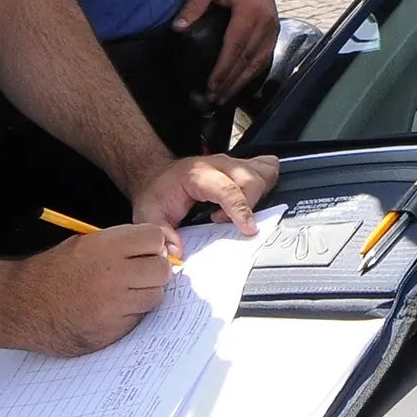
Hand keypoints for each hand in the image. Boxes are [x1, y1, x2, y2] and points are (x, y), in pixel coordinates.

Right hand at [2, 223, 185, 355]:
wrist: (22, 306)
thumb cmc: (51, 272)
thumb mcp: (82, 243)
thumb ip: (118, 243)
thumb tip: (155, 247)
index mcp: (105, 247)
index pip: (156, 238)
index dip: (152, 244)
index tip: (146, 250)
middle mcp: (113, 275)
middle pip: (162, 269)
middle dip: (154, 270)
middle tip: (139, 274)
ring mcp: (114, 305)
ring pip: (155, 296)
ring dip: (145, 294)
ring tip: (123, 293)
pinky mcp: (112, 330)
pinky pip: (138, 319)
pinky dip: (130, 314)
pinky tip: (111, 310)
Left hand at [132, 153, 280, 236]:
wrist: (157, 174)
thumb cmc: (157, 193)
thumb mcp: (149, 214)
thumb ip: (163, 234)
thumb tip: (176, 253)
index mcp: (198, 174)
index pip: (227, 189)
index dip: (241, 210)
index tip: (249, 229)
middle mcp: (219, 164)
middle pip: (252, 180)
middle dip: (249, 207)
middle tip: (225, 222)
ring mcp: (232, 163)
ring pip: (264, 172)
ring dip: (260, 195)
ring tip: (238, 211)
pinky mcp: (240, 166)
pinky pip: (266, 169)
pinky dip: (266, 185)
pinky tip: (252, 200)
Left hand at [172, 0, 279, 102]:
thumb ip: (193, 5)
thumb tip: (178, 29)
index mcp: (250, 11)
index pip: (236, 46)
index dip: (223, 69)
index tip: (211, 85)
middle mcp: (265, 22)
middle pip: (247, 59)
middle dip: (230, 82)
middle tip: (214, 98)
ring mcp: (273, 28)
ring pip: (258, 62)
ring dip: (241, 82)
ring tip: (225, 97)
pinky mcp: (274, 31)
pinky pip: (263, 58)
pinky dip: (251, 74)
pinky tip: (239, 84)